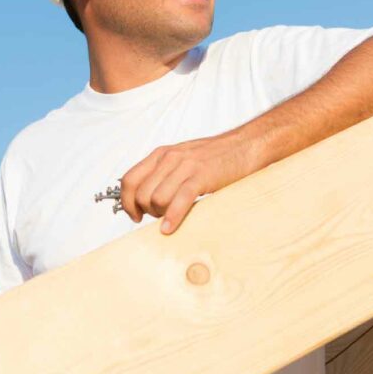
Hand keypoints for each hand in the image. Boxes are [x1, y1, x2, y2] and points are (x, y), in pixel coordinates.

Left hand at [120, 130, 263, 233]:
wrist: (246, 145)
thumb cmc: (215, 158)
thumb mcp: (182, 160)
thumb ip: (164, 175)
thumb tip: (147, 201)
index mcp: (161, 154)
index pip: (129, 179)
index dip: (127, 202)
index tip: (134, 216)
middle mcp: (169, 158)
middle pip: (141, 193)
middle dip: (147, 211)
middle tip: (160, 216)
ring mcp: (185, 165)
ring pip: (156, 198)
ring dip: (161, 214)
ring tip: (172, 217)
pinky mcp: (202, 175)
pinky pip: (179, 200)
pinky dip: (172, 217)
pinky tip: (170, 228)